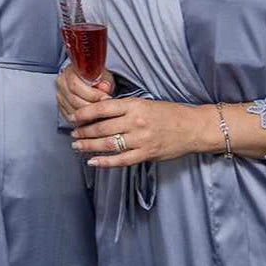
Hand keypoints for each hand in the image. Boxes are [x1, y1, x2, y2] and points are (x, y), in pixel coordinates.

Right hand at [56, 65, 114, 124]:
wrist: (88, 81)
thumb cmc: (96, 78)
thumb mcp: (104, 75)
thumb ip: (105, 81)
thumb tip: (104, 87)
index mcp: (70, 72)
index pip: (75, 85)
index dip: (92, 94)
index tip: (105, 98)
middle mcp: (62, 83)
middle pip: (73, 99)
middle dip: (91, 106)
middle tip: (104, 108)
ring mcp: (60, 96)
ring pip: (72, 110)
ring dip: (87, 115)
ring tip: (100, 115)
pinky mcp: (61, 107)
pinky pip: (70, 117)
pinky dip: (81, 120)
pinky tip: (91, 119)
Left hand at [70, 95, 214, 165]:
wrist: (193, 128)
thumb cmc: (167, 113)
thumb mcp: (143, 103)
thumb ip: (122, 108)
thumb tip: (97, 111)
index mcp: (134, 105)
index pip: (101, 108)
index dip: (83, 114)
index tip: (72, 117)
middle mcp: (135, 122)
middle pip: (101, 128)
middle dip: (83, 132)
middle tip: (72, 134)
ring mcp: (141, 139)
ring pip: (108, 144)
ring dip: (89, 146)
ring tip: (77, 146)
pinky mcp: (147, 154)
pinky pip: (121, 160)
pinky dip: (105, 162)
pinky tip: (93, 161)